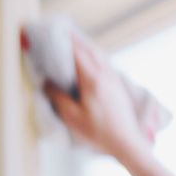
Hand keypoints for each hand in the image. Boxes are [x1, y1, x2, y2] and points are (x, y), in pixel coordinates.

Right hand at [45, 38, 148, 158]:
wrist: (127, 142)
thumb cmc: (99, 133)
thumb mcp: (72, 118)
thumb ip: (59, 98)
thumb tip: (48, 83)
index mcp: (93, 80)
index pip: (77, 53)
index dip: (64, 42)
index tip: (54, 33)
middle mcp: (106, 75)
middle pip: (89, 50)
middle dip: (75, 41)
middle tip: (63, 33)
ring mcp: (114, 80)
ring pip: (99, 56)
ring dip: (86, 47)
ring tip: (75, 44)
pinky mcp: (118, 86)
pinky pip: (105, 64)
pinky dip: (95, 57)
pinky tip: (91, 62)